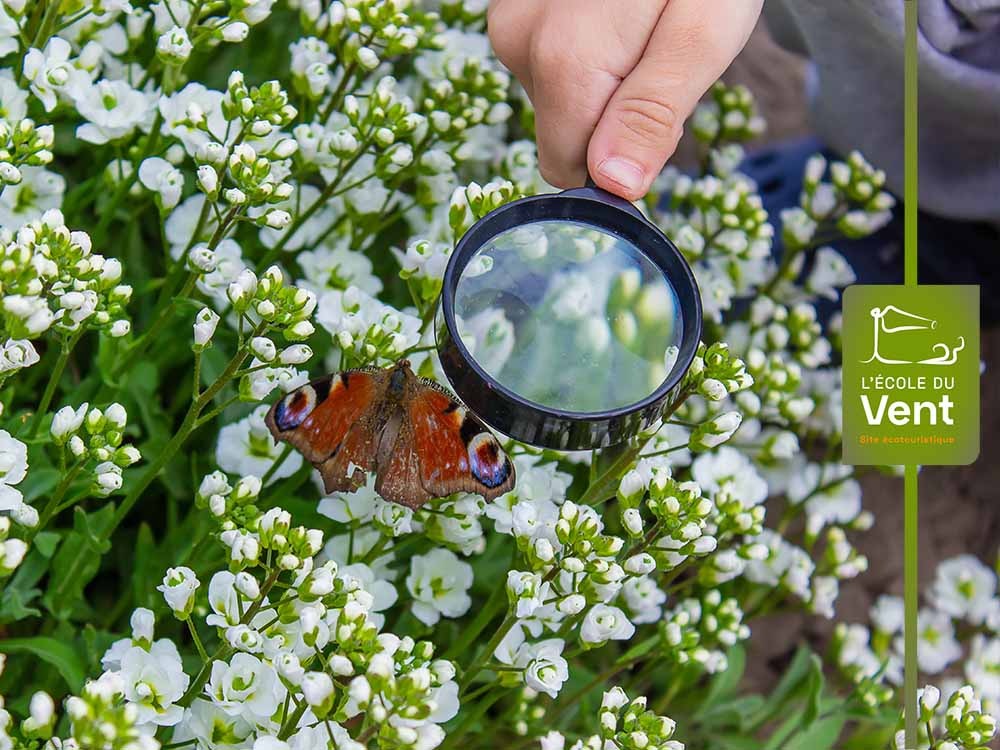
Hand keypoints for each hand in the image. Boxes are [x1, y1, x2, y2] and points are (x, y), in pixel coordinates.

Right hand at [488, 0, 761, 199]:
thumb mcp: (703, 35)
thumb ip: (653, 113)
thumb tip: (615, 184)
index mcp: (565, 62)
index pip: (571, 169)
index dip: (618, 161)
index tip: (660, 116)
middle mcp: (519, 42)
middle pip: (562, 133)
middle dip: (612, 118)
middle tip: (659, 61)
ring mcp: (509, 20)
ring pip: (554, 99)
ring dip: (602, 83)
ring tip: (642, 27)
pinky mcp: (512, 7)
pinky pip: (546, 63)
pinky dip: (585, 54)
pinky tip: (616, 14)